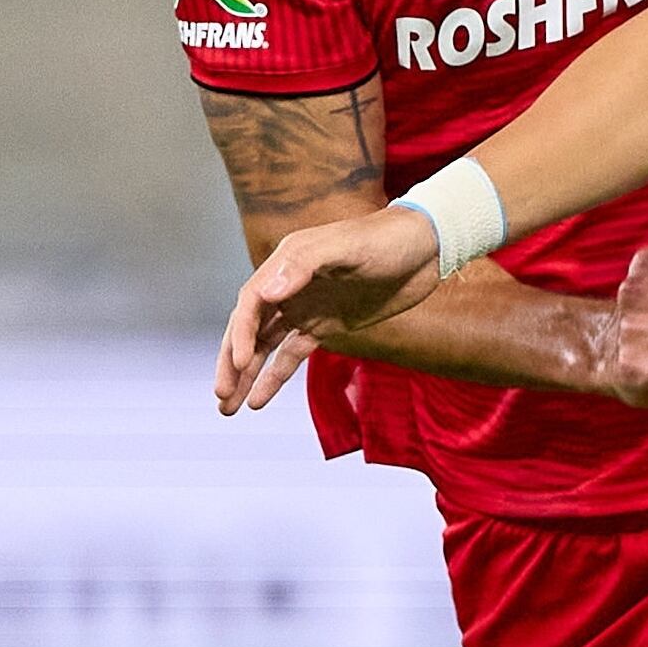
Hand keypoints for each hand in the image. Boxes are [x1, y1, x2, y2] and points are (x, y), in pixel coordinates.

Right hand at [214, 204, 442, 413]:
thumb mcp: (348, 246)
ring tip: (227, 407)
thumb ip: (305, 264)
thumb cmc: (386, 239)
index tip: (241, 362)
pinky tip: (259, 400)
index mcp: (287, 263)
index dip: (240, 334)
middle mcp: (289, 286)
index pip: (251, 303)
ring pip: (265, 346)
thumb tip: (265, 292)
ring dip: (245, 374)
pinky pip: (292, 355)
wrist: (426, 247)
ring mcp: (306, 308)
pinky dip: (275, 376)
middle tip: (220, 394)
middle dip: (232, 362)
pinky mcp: (326, 325)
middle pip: (249, 328)